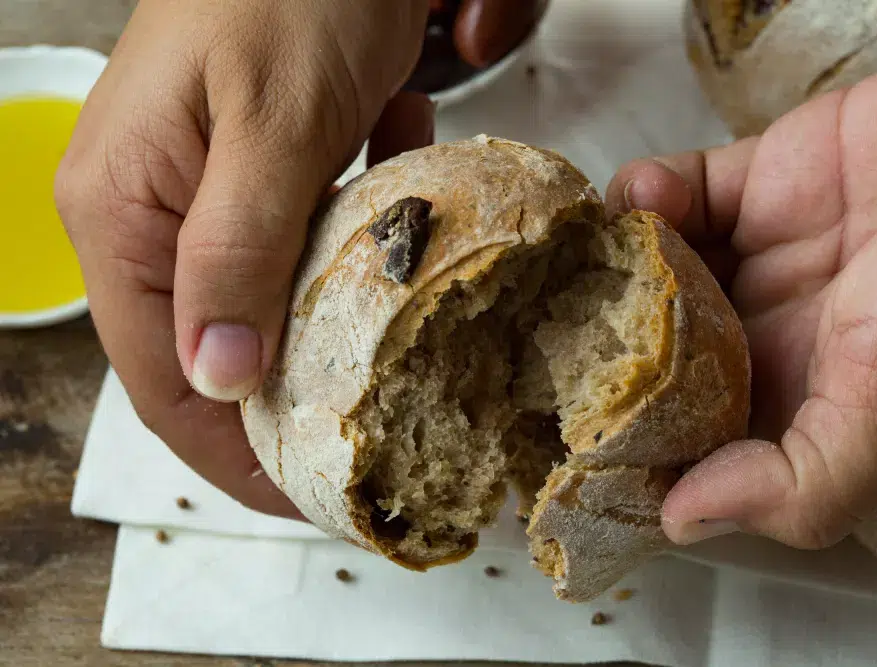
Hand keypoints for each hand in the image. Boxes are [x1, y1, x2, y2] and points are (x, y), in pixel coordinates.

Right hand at [55, 0, 433, 516]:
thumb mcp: (272, 129)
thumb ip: (237, 255)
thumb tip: (221, 378)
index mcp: (122, 215)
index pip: (167, 379)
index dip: (236, 456)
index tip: (311, 501)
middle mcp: (147, 215)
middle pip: (214, 353)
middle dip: (289, 408)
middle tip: (369, 454)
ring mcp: (200, 195)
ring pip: (265, 304)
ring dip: (330, 330)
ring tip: (397, 365)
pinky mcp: (256, 174)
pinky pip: (301, 244)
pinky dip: (350, 250)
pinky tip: (393, 215)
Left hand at [608, 35, 876, 548]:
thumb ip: (803, 483)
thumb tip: (683, 522)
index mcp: (812, 414)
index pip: (696, 445)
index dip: (629, 441)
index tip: (560, 428)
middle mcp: (781, 343)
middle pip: (658, 356)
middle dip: (597, 348)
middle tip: (534, 335)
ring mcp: (769, 261)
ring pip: (657, 273)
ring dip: (610, 266)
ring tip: (573, 261)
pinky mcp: (768, 183)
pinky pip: (683, 194)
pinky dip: (647, 195)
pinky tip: (637, 200)